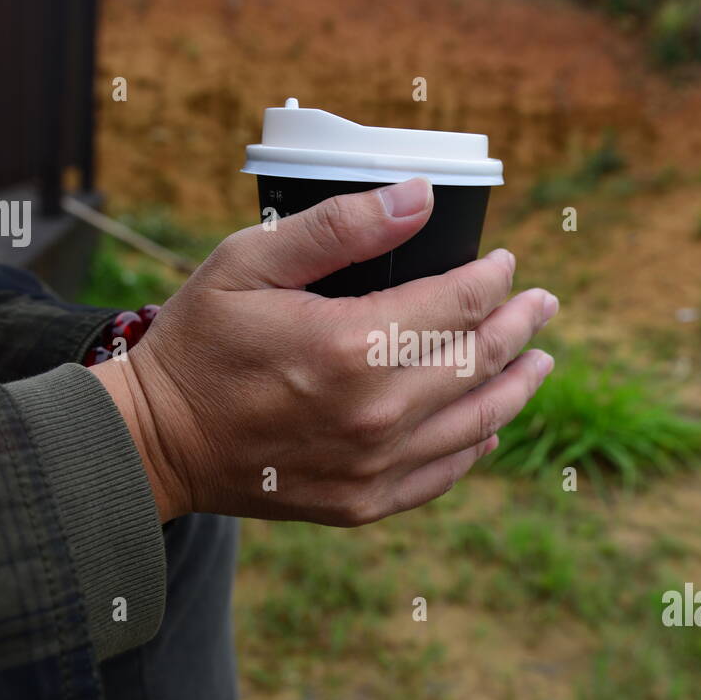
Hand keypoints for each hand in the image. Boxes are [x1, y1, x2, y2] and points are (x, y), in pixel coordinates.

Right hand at [91, 177, 556, 524]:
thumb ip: (340, 226)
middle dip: (521, 326)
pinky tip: (489, 427)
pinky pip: (444, 473)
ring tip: (540, 363)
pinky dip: (476, 445)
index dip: (493, 278)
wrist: (156, 442)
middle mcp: (377, 412)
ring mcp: (374, 465)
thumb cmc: (199, 342)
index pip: (459, 302)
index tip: (505, 262)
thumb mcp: (251, 260)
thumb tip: (420, 197)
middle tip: (544, 305)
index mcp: (353, 345)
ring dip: (517, 386)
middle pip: (479, 361)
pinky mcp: (364, 501)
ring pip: (477, 421)